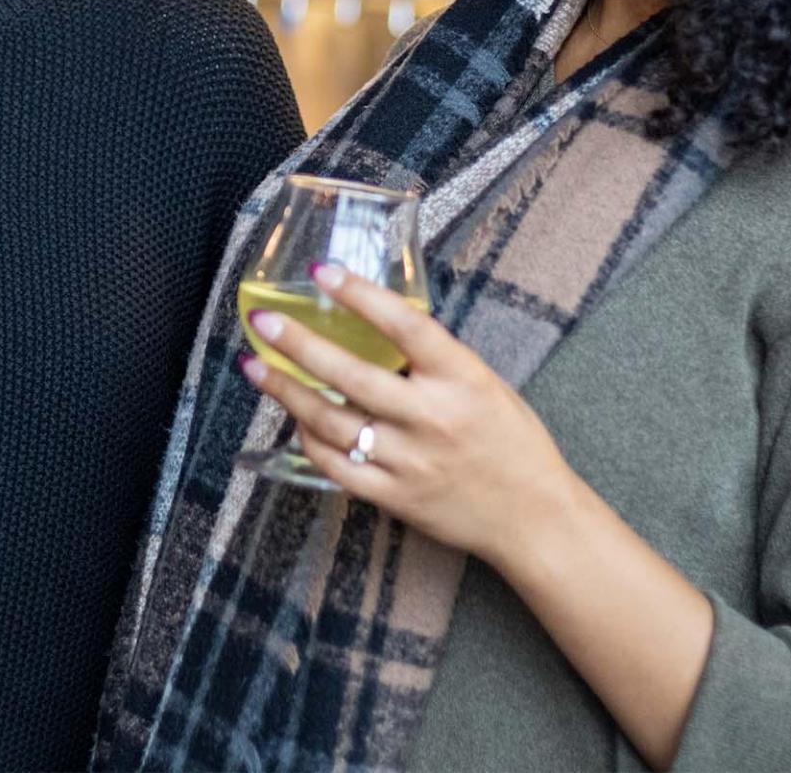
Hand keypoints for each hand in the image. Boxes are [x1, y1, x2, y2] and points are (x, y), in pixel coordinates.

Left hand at [241, 264, 583, 572]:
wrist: (534, 517)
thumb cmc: (512, 441)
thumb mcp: (484, 384)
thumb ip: (434, 361)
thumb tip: (375, 326)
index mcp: (462, 378)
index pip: (405, 326)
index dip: (360, 295)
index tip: (321, 272)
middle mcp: (432, 417)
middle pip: (352, 376)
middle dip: (298, 345)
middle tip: (262, 322)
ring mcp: (410, 461)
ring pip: (332, 423)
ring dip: (287, 392)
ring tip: (256, 366)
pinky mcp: (394, 497)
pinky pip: (336, 466)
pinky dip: (308, 439)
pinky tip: (293, 417)